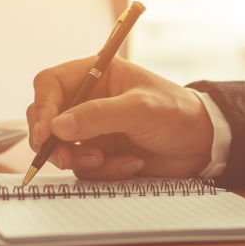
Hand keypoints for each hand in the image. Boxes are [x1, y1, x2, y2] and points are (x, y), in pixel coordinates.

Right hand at [26, 57, 213, 180]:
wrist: (202, 144)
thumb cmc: (176, 113)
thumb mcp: (140, 109)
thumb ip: (99, 116)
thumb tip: (58, 127)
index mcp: (96, 74)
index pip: (51, 85)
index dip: (42, 107)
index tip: (45, 133)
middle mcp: (88, 100)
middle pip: (47, 118)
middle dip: (54, 142)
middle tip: (65, 159)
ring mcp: (93, 129)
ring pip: (63, 148)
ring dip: (83, 160)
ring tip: (109, 159)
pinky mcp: (101, 153)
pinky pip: (85, 168)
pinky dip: (105, 170)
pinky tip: (132, 163)